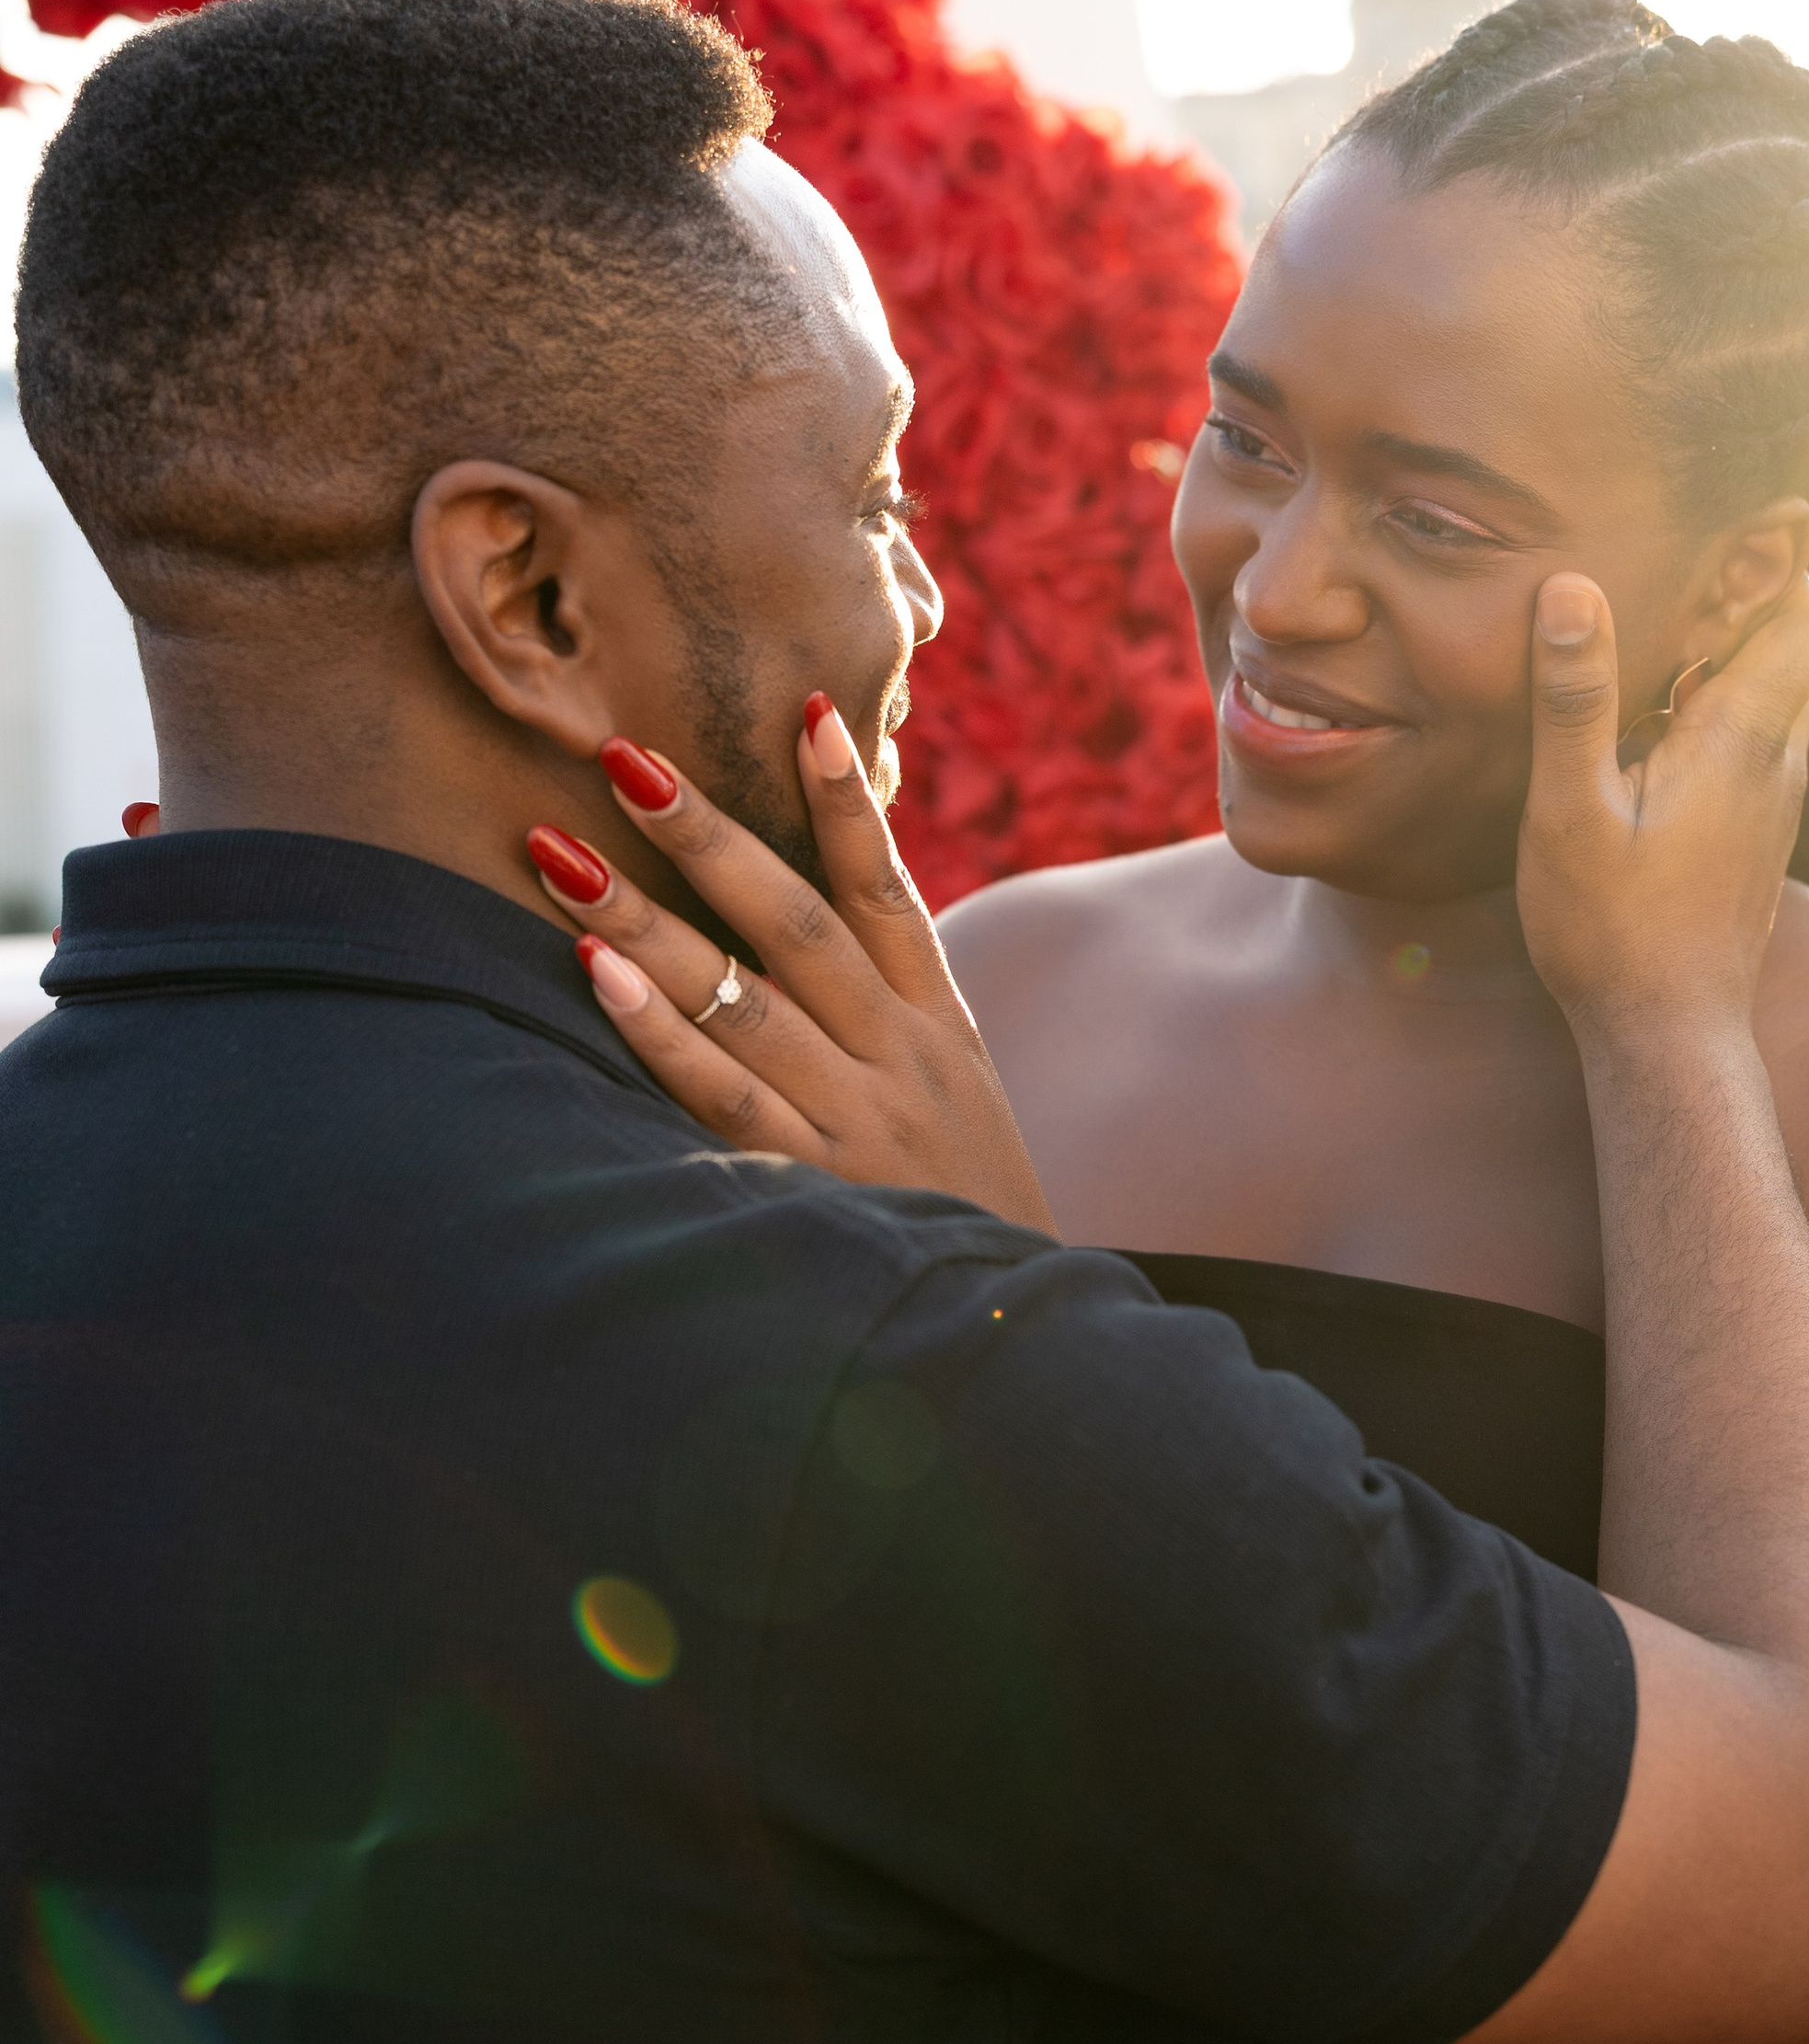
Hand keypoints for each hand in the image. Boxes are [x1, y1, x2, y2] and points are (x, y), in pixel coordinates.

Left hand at [524, 703, 1056, 1233]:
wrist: (1014, 1332)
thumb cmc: (960, 1210)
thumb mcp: (955, 1100)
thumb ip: (888, 1016)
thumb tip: (803, 929)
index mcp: (938, 1026)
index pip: (888, 892)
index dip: (847, 803)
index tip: (805, 710)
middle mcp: (900, 1058)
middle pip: (796, 922)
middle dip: (706, 834)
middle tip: (624, 758)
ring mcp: (857, 1120)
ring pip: (743, 995)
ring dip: (645, 918)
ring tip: (559, 852)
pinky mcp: (813, 1185)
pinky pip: (724, 1094)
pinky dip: (661, 1030)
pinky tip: (600, 975)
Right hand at [1514, 573, 1808, 1044]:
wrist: (1668, 1036)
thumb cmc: (1611, 930)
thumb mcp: (1569, 809)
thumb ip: (1574, 698)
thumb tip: (1573, 586)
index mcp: (1744, 739)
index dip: (1781, 566)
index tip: (1719, 539)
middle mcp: (1779, 763)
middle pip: (1799, 648)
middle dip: (1748, 604)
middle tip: (1669, 589)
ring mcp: (1774, 803)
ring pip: (1779, 698)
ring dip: (1731, 663)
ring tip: (1652, 655)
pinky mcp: (1755, 836)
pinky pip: (1757, 746)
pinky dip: (1722, 715)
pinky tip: (1653, 735)